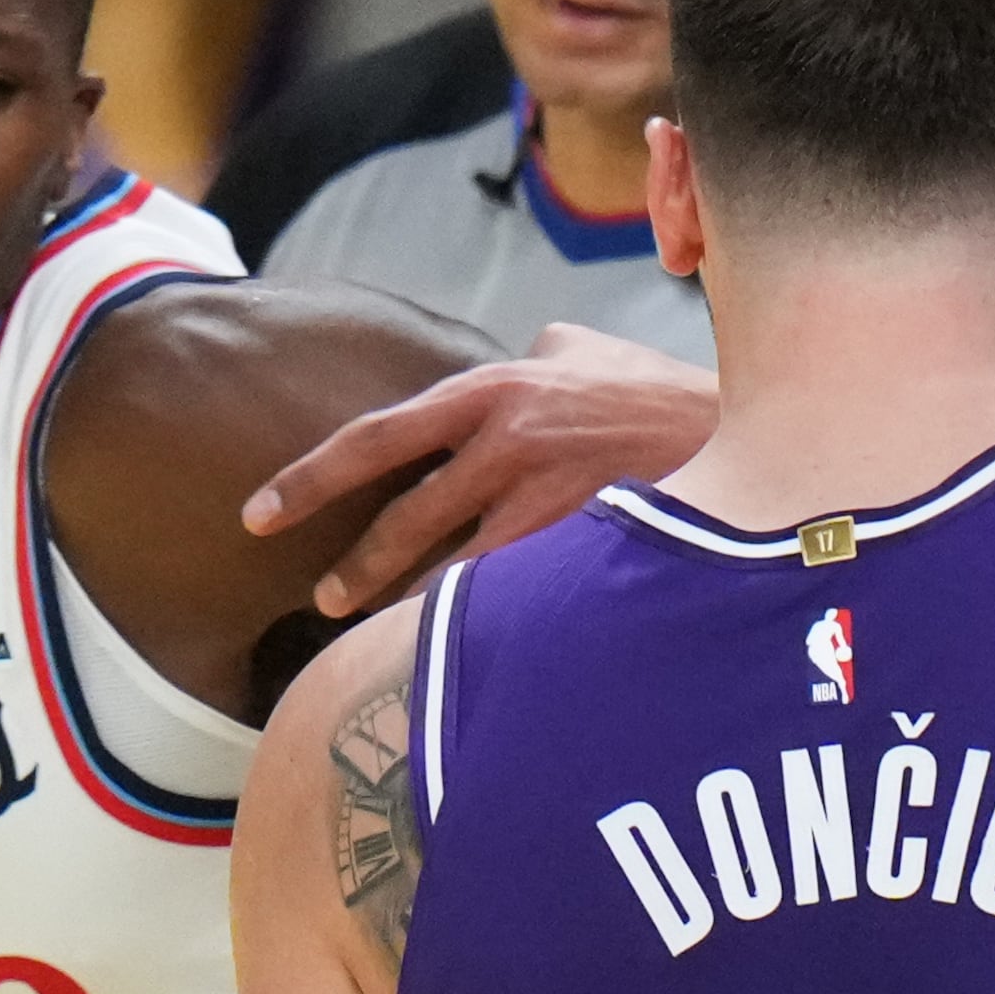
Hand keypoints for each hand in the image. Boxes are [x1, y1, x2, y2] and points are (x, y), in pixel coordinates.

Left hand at [249, 323, 718, 614]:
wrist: (737, 426)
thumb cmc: (654, 388)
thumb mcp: (578, 350)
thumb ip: (527, 359)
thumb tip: (511, 364)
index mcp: (494, 388)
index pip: (378, 435)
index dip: (310, 477)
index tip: (257, 512)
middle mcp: (507, 440)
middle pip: (406, 516)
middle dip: (355, 565)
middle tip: (318, 597)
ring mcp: (545, 496)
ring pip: (452, 566)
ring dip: (409, 602)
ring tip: (376, 629)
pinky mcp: (579, 543)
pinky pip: (508, 591)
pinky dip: (475, 616)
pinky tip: (454, 643)